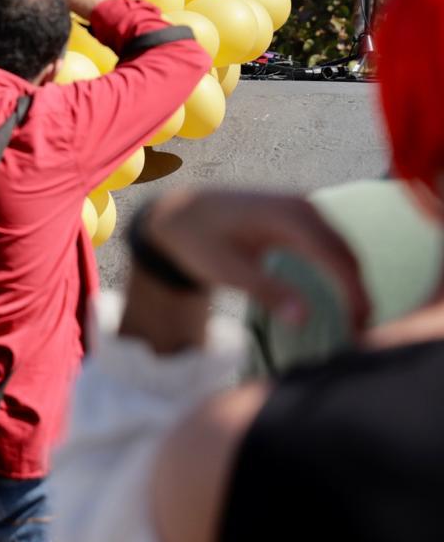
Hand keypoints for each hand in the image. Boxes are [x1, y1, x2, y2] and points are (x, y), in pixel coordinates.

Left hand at [139, 189, 368, 328]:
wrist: (180, 213)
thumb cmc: (198, 241)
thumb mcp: (225, 270)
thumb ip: (265, 291)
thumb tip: (304, 319)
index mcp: (287, 216)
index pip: (336, 258)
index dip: (354, 295)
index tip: (359, 329)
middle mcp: (302, 207)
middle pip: (346, 254)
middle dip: (359, 294)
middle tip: (360, 335)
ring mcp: (303, 208)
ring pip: (342, 249)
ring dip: (353, 284)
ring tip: (355, 323)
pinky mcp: (301, 217)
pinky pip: (331, 245)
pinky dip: (342, 271)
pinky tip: (342, 298)